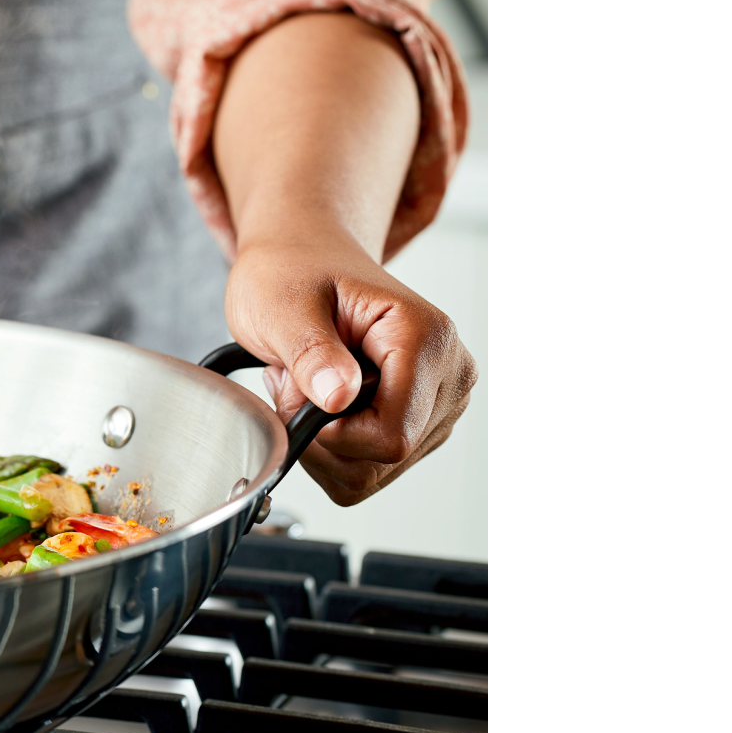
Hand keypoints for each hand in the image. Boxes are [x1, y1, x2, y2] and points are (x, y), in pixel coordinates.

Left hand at [224, 233, 474, 504]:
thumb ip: (310, 352)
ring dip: (325, 444)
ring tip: (309, 386)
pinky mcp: (424, 423)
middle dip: (323, 438)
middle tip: (295, 383)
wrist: (306, 261)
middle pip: (385, 460)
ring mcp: (441, 403)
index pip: (391, 435)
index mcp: (426, 337)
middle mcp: (449, 373)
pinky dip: (334, 449)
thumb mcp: (283, 304)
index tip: (298, 394)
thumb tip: (338, 397)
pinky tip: (324, 404)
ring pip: (377, 472)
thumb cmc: (295, 273)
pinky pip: (373, 469)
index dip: (333, 434)